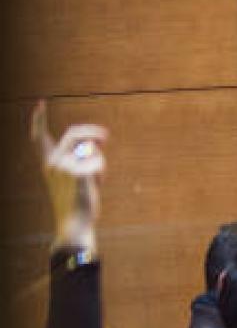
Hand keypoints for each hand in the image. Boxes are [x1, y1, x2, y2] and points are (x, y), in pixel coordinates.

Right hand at [33, 101, 106, 253]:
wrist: (74, 223)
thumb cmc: (76, 201)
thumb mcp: (74, 177)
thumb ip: (81, 157)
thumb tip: (98, 139)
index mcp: (48, 163)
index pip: (39, 138)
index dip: (39, 120)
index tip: (40, 103)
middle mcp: (53, 162)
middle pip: (74, 134)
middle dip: (92, 131)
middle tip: (106, 136)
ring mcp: (65, 168)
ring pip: (92, 151)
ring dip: (99, 162)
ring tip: (93, 181)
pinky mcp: (78, 175)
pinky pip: (97, 163)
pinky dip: (100, 173)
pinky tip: (95, 186)